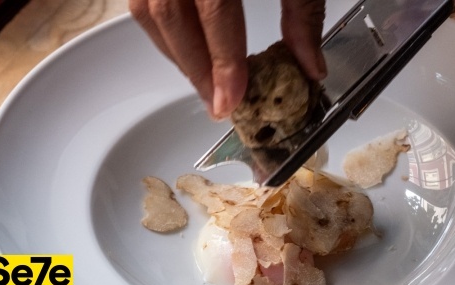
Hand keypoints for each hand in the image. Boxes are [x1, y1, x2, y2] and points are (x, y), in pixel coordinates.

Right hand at [129, 0, 326, 118]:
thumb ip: (303, 13)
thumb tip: (310, 67)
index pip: (214, 12)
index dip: (221, 62)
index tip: (230, 102)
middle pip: (168, 16)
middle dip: (194, 68)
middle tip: (217, 104)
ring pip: (148, 11)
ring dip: (175, 53)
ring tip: (204, 84)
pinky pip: (144, 1)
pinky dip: (164, 31)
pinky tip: (187, 48)